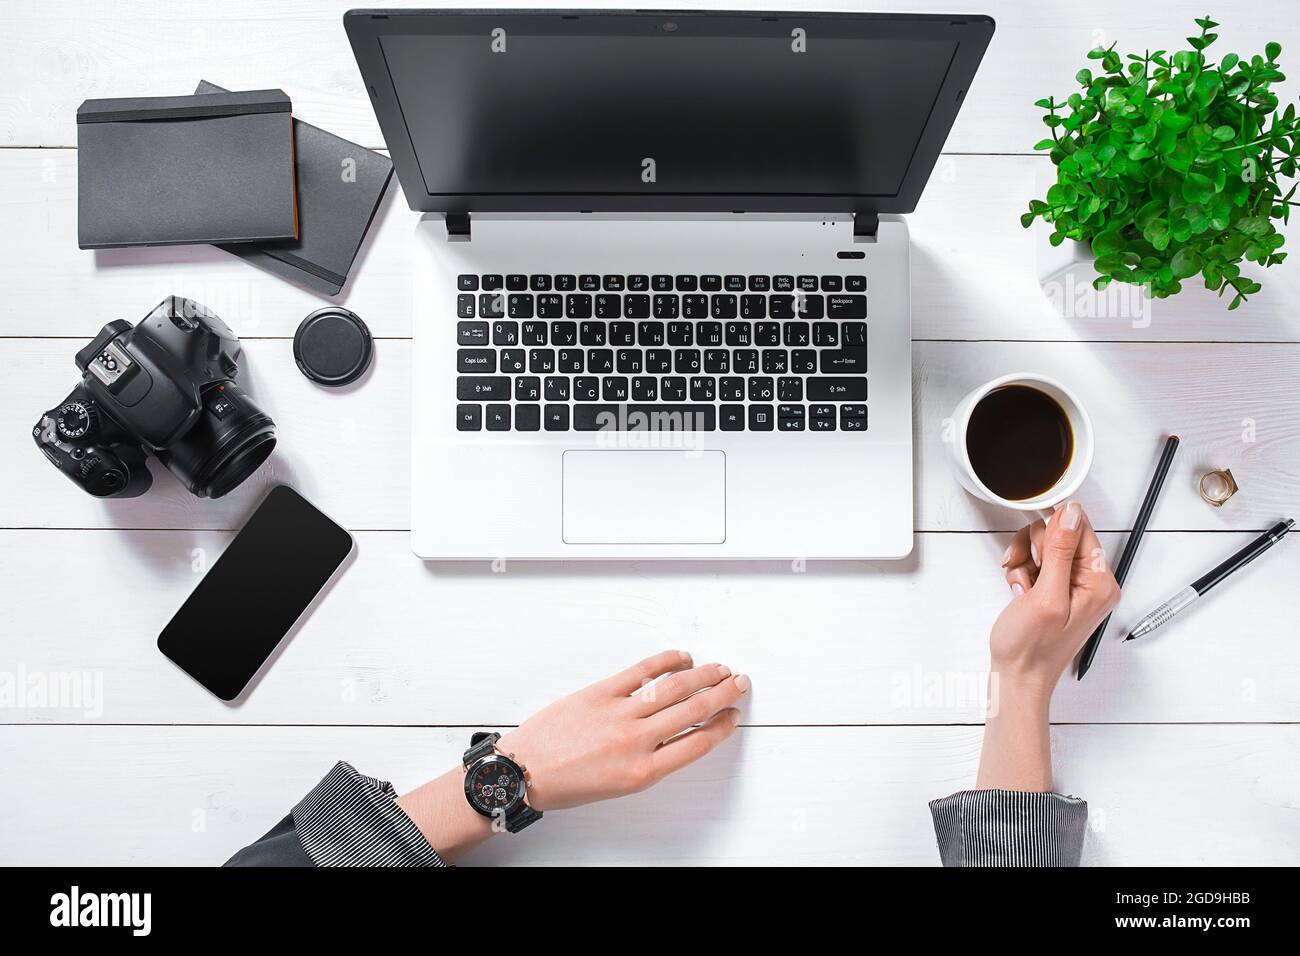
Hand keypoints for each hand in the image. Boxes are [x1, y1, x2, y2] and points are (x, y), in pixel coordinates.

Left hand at [395, 650, 748, 860]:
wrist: (523, 772)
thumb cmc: (564, 784)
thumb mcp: (617, 786)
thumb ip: (649, 762)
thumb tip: (674, 737)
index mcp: (643, 771)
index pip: (697, 743)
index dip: (722, 726)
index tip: (733, 716)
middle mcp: (636, 741)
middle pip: (693, 710)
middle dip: (723, 694)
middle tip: (739, 683)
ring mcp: (619, 713)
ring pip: (674, 688)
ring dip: (704, 675)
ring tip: (719, 669)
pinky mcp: (601, 692)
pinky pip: (641, 671)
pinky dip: (666, 661)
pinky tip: (681, 657)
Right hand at [977, 501, 1118, 791]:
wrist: (1018, 679)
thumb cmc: (1032, 648)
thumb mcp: (1046, 595)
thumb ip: (1060, 551)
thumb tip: (1070, 514)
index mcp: (1100, 582)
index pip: (1080, 528)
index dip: (1051, 532)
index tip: (1033, 551)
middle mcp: (1092, 582)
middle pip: (1061, 535)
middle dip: (1034, 549)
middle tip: (1024, 573)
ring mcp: (1073, 587)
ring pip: (1045, 548)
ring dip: (1024, 561)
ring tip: (1020, 588)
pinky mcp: (1056, 592)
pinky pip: (1037, 564)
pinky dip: (1023, 574)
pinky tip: (1019, 593)